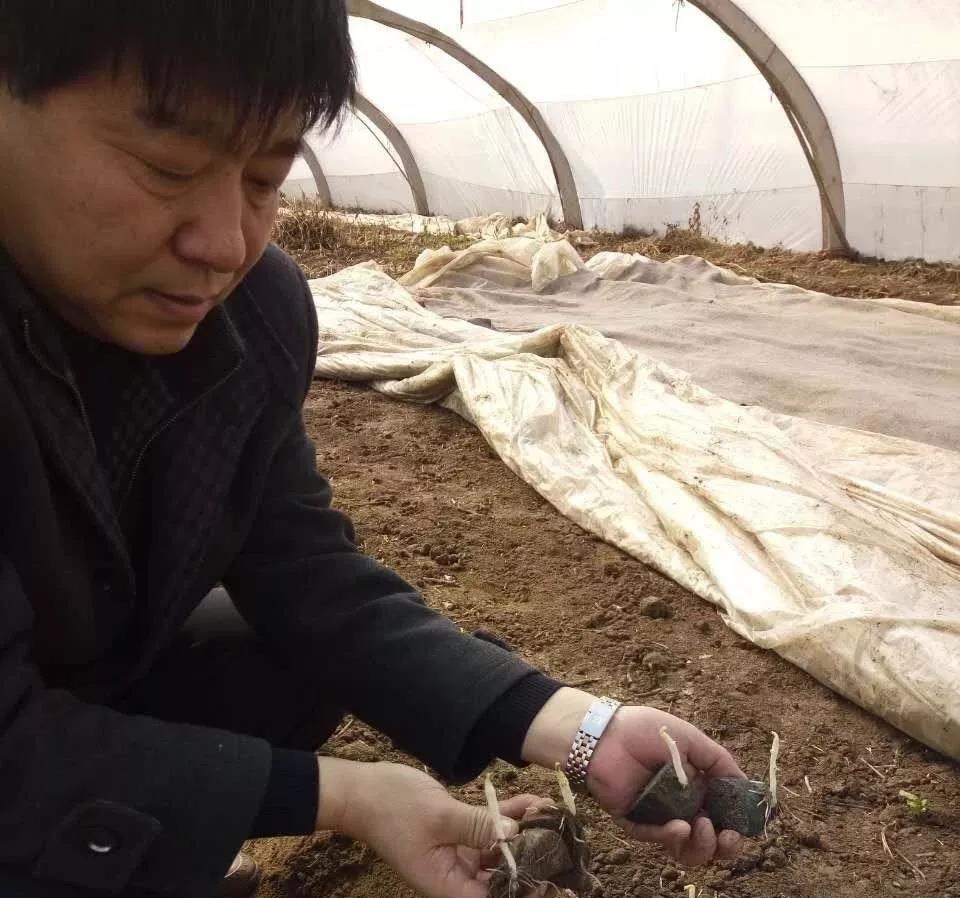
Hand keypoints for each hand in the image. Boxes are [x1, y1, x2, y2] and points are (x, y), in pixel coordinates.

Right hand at [317, 757, 544, 897]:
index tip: (553, 878)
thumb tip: (515, 836)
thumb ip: (479, 827)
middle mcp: (455, 876)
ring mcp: (458, 854)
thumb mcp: (439, 817)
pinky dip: (509, 818)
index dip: (523, 892)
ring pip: (501, 852)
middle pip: (502, 880)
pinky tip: (532, 802)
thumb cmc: (391, 807)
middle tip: (563, 841)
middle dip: (532, 861)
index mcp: (447, 885)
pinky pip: (490, 830)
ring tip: (552, 815)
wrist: (362, 789)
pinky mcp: (458, 832)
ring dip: (525, 835)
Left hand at [522, 689, 745, 865]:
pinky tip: (679, 828)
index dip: (736, 827)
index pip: (723, 817)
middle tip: (725, 837)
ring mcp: (658, 817)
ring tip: (700, 827)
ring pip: (685, 850)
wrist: (606, 731)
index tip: (741, 827)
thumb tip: (746, 785)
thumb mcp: (691, 739)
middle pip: (709, 841)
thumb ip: (719, 761)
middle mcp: (681, 806)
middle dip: (722, 846)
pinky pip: (654, 839)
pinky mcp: (634, 823)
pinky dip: (669, 838)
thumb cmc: (647, 730)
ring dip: (699, 847)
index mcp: (697, 788)